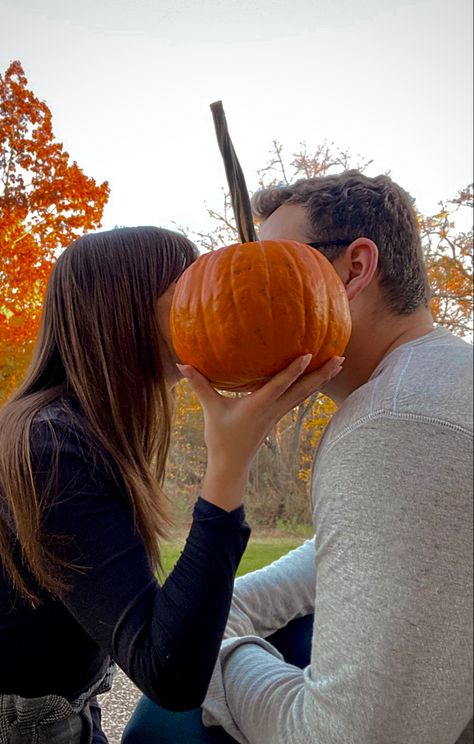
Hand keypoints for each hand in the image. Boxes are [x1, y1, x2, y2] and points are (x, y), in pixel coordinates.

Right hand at [177, 355, 343, 511]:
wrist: (231, 465)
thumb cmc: (221, 437)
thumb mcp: (210, 408)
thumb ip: (199, 384)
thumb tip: (182, 363)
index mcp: (258, 405)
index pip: (280, 384)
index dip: (294, 369)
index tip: (310, 354)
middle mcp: (273, 409)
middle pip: (303, 390)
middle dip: (322, 374)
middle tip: (341, 357)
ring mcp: (278, 414)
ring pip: (305, 394)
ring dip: (322, 379)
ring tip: (338, 364)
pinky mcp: (278, 416)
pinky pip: (299, 398)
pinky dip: (311, 387)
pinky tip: (318, 378)